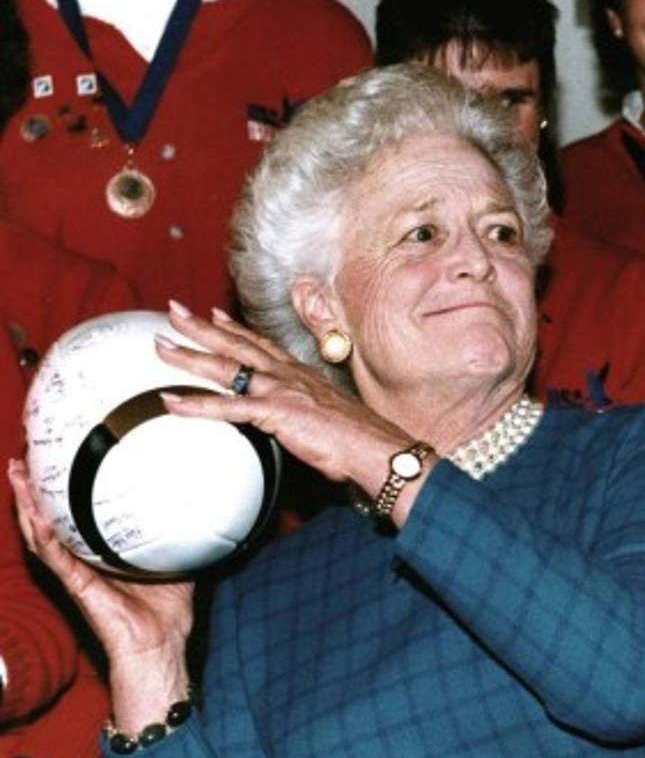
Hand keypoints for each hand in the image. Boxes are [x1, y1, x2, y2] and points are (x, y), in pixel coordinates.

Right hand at [8, 460, 191, 725]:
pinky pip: (56, 558)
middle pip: (49, 521)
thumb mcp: (180, 564)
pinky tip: (36, 516)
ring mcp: (77, 574)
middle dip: (32, 490)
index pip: (76, 518)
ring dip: (27, 506)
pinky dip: (45, 537)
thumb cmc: (167, 614)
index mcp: (103, 555)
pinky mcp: (78, 587)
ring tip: (16, 477)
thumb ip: (184, 539)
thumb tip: (204, 511)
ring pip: (42, 535)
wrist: (160, 648)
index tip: (57, 459)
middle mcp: (83, 562)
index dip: (62, 491)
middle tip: (22, 458)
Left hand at [155, 302, 413, 490]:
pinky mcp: (275, 411)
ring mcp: (280, 390)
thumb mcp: (327, 417)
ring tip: (160, 345)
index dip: (236, 329)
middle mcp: (287, 374)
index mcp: (300, 374)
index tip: (216, 314)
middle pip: (237, 345)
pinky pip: (227, 407)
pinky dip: (197, 404)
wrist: (372, 446)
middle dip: (202, 327)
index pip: (262, 344)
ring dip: (189, 355)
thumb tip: (297, 423)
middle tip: (173, 311)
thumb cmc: (356, 438)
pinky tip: (171, 401)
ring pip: (226, 367)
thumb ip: (304, 413)